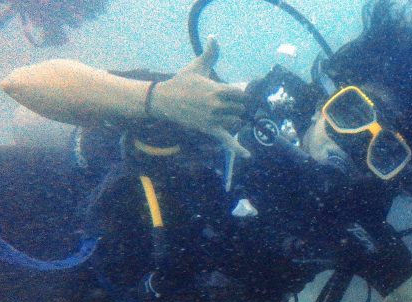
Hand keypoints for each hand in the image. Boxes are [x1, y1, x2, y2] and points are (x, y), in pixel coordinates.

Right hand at [150, 36, 249, 157]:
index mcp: (217, 90)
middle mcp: (217, 105)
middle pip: (241, 109)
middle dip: (238, 107)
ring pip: (236, 122)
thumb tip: (214, 37)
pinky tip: (247, 155)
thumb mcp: (196, 66)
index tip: (238, 94)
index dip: (242, 94)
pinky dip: (238, 148)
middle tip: (230, 104)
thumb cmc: (181, 82)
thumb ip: (210, 53)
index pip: (241, 94)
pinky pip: (227, 140)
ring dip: (235, 119)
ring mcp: (214, 119)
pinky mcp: (209, 130)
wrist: (164, 100)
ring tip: (225, 113)